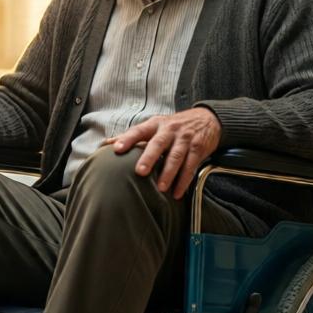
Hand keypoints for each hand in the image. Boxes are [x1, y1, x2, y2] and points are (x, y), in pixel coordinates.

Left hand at [105, 107, 221, 199]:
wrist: (207, 119)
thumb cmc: (173, 126)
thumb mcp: (154, 125)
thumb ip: (132, 136)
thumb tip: (105, 143)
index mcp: (155, 124)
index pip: (138, 130)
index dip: (127, 139)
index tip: (116, 149)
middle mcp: (169, 130)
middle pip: (158, 143)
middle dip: (149, 158)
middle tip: (140, 172)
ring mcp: (184, 139)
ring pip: (176, 156)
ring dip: (168, 173)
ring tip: (161, 188)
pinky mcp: (198, 148)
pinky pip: (190, 166)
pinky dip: (184, 180)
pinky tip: (177, 193)